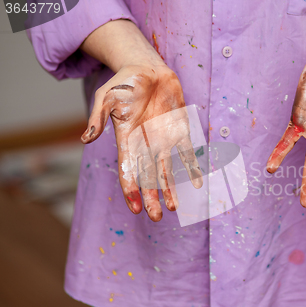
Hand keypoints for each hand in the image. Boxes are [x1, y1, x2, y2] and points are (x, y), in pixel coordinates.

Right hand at [81, 64, 201, 221]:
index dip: (131, 190)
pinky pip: (187, 152)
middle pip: (149, 177)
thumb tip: (85, 139)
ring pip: (167, 170)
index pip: (128, 171)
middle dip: (153, 198)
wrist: (148, 69)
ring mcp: (163, 140)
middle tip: (157, 217)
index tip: (135, 208)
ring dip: (171, 189)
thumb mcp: (107, 97)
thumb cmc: (125, 82)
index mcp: (127, 140)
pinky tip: (198, 183)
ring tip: (175, 208)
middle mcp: (145, 145)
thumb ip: (98, 117)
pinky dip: (192, 167)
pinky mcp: (179, 131)